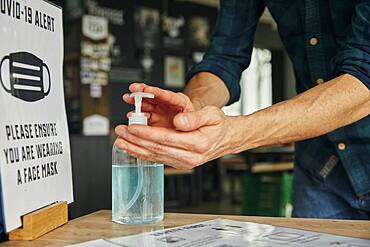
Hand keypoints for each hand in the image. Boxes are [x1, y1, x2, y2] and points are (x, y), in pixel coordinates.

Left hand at [115, 106, 236, 168]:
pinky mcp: (180, 162)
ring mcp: (185, 162)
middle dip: (136, 141)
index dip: (146, 134)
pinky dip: (144, 154)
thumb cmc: (218, 125)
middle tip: (120, 132)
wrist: (227, 138)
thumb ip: (194, 117)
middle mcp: (190, 157)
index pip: (166, 139)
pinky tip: (133, 149)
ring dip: (136, 149)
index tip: (132, 127)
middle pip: (157, 149)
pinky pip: (159, 159)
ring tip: (120, 142)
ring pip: (156, 156)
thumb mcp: (212, 114)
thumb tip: (178, 121)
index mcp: (197, 144)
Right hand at [123, 83, 194, 128]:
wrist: (197, 131)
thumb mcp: (206, 118)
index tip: (147, 89)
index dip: (158, 93)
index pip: (169, 96)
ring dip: (136, 101)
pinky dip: (136, 117)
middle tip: (133, 90)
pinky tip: (130, 116)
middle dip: (142, 93)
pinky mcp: (154, 123)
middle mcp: (168, 106)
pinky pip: (143, 118)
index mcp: (181, 103)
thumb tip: (181, 122)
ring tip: (128, 98)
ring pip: (146, 105)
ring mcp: (160, 114)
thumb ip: (195, 119)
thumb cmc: (201, 123)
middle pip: (154, 97)